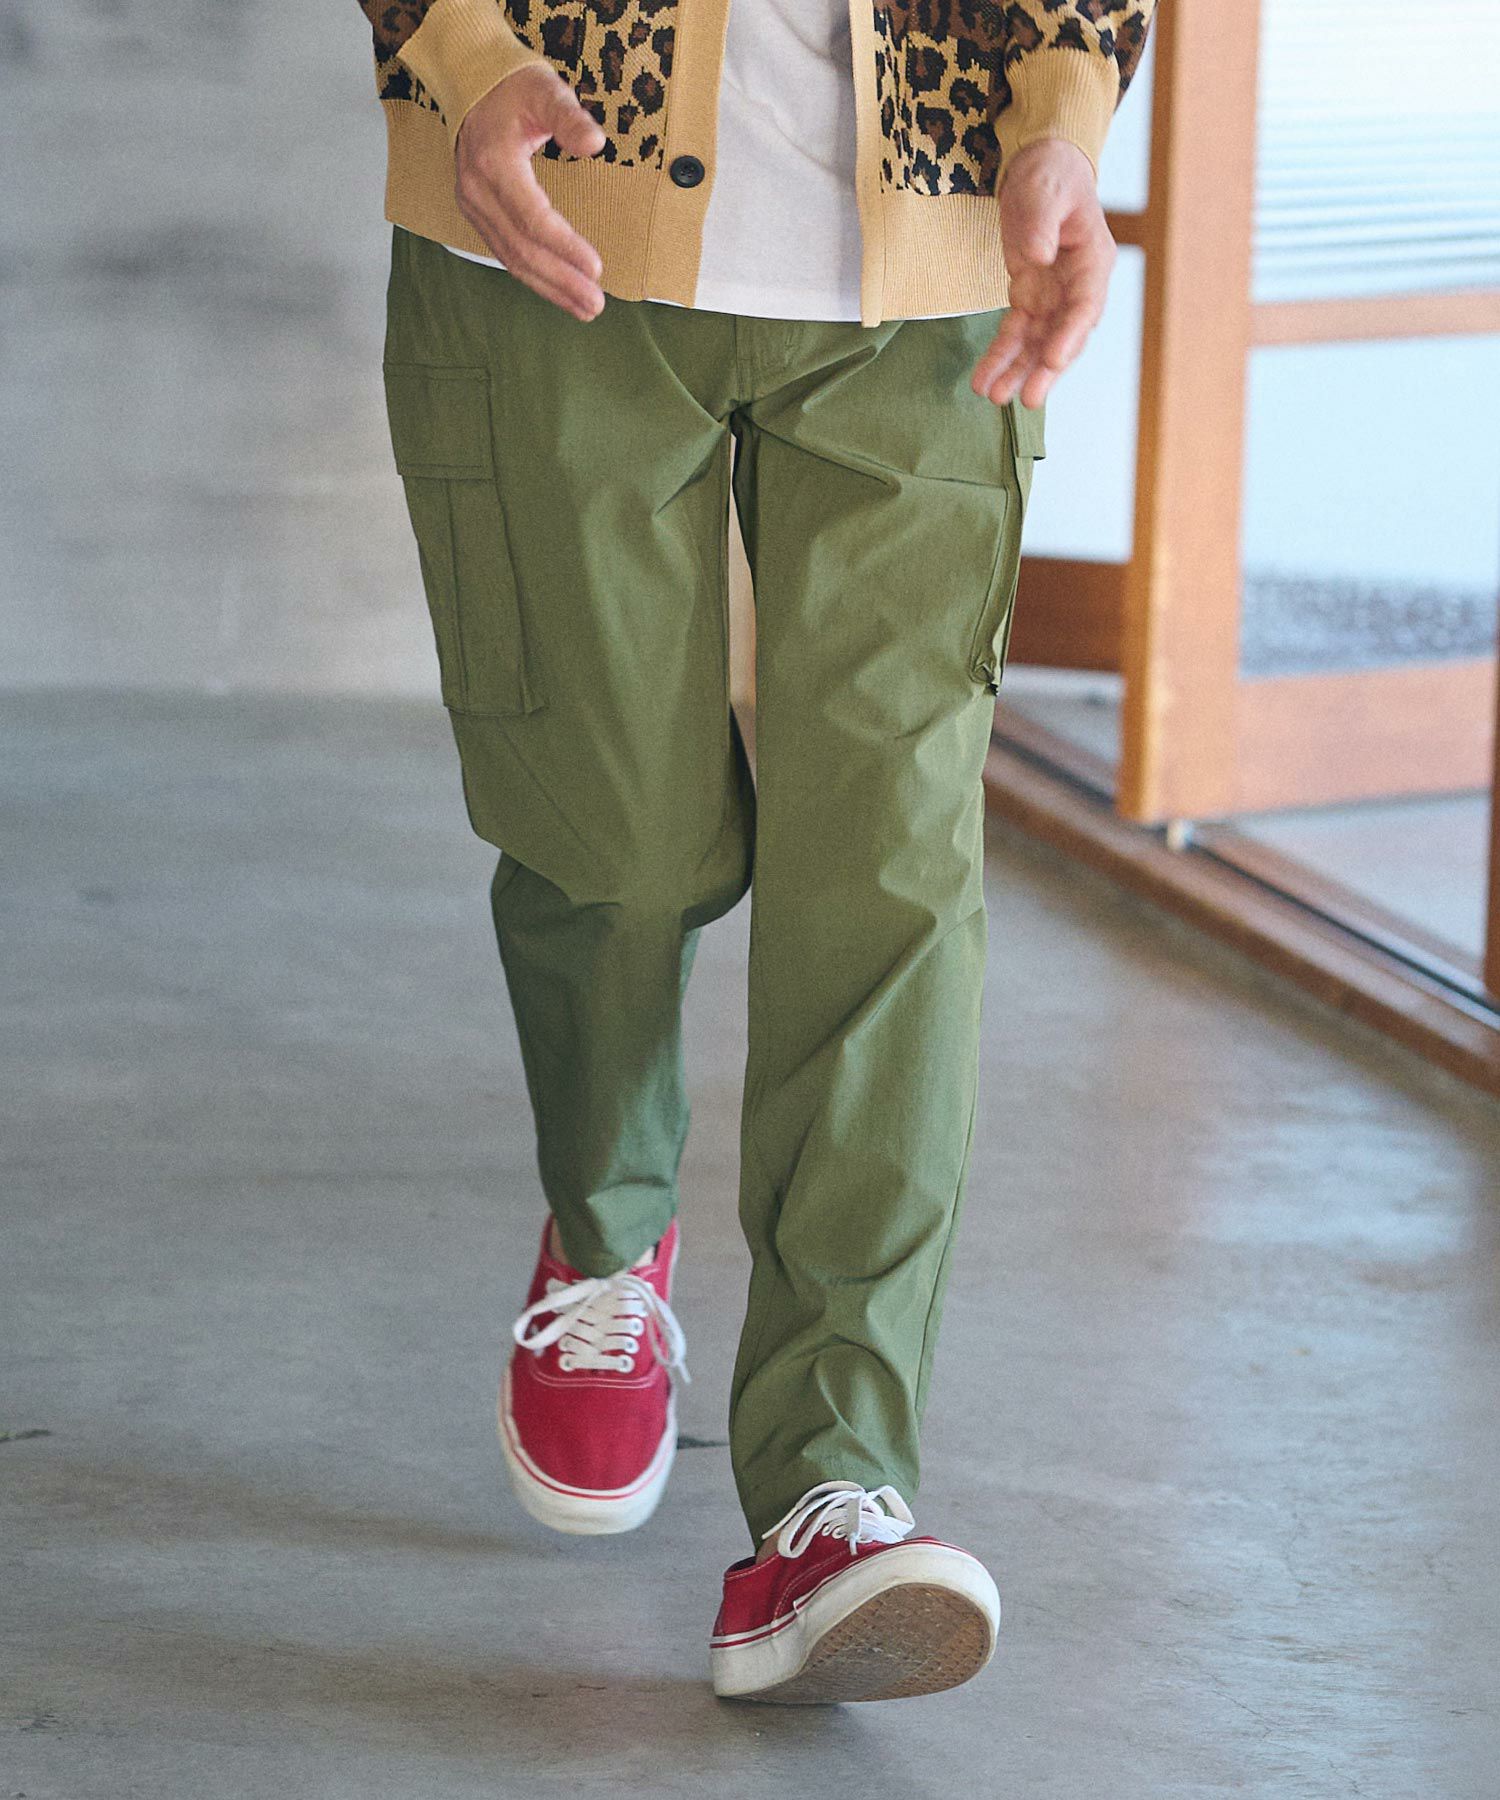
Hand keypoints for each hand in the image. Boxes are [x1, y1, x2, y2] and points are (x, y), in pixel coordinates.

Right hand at [455, 64, 607, 321]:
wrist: (471, 84)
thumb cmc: (513, 88)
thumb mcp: (545, 90)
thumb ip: (569, 117)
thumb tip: (595, 142)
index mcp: (493, 163)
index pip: (532, 218)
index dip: (564, 246)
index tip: (596, 268)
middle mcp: (477, 191)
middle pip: (522, 249)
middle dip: (561, 280)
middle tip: (596, 304)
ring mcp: (473, 206)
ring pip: (512, 259)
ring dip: (550, 288)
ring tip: (585, 308)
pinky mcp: (478, 214)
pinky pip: (506, 253)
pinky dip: (535, 276)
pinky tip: (559, 291)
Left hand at [971, 138, 1116, 409]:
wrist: (1039, 168)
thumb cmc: (1048, 175)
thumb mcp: (1043, 191)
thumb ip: (1040, 222)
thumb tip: (1037, 256)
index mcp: (1092, 260)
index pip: (1085, 306)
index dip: (1070, 336)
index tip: (1051, 360)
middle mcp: (1077, 286)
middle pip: (1064, 336)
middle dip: (1044, 369)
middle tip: (1027, 399)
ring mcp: (1054, 296)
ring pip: (1037, 343)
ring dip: (1017, 371)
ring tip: (994, 397)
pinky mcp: (1029, 299)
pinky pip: (1015, 334)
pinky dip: (999, 356)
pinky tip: (982, 380)